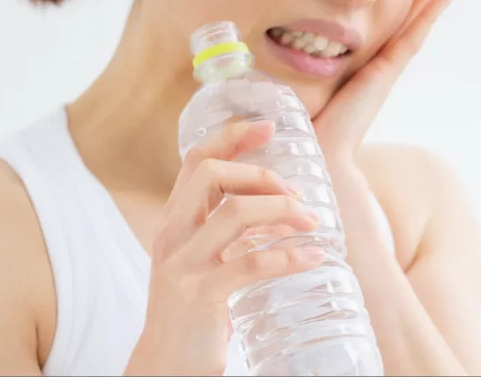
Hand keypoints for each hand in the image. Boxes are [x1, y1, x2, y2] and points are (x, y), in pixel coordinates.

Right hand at [124, 121, 324, 375]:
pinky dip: (289, 256)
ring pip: (234, 214)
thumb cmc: (193, 311)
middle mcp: (171, 236)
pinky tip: (314, 257)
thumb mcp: (202, 260)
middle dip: (261, 174)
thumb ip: (224, 232)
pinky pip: (250, 264)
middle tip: (296, 194)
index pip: (194, 161)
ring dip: (283, 211)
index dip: (231, 137)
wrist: (166, 365)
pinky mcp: (200, 295)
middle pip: (210, 175)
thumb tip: (279, 208)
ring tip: (314, 224)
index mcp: (173, 222)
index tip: (269, 127)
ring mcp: (182, 265)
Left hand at [313, 0, 452, 166]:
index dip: (399, 17)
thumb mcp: (311, 95)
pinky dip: (427, 16)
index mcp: (364, 75)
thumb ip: (308, 83)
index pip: (385, 38)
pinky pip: (411, 37)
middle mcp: (380, 72)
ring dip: (428, 4)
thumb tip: (286, 77)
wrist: (323, 153)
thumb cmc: (312, 130)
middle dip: (418, 5)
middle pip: (404, 31)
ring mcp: (386, 72)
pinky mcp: (386, 72)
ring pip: (413, 30)